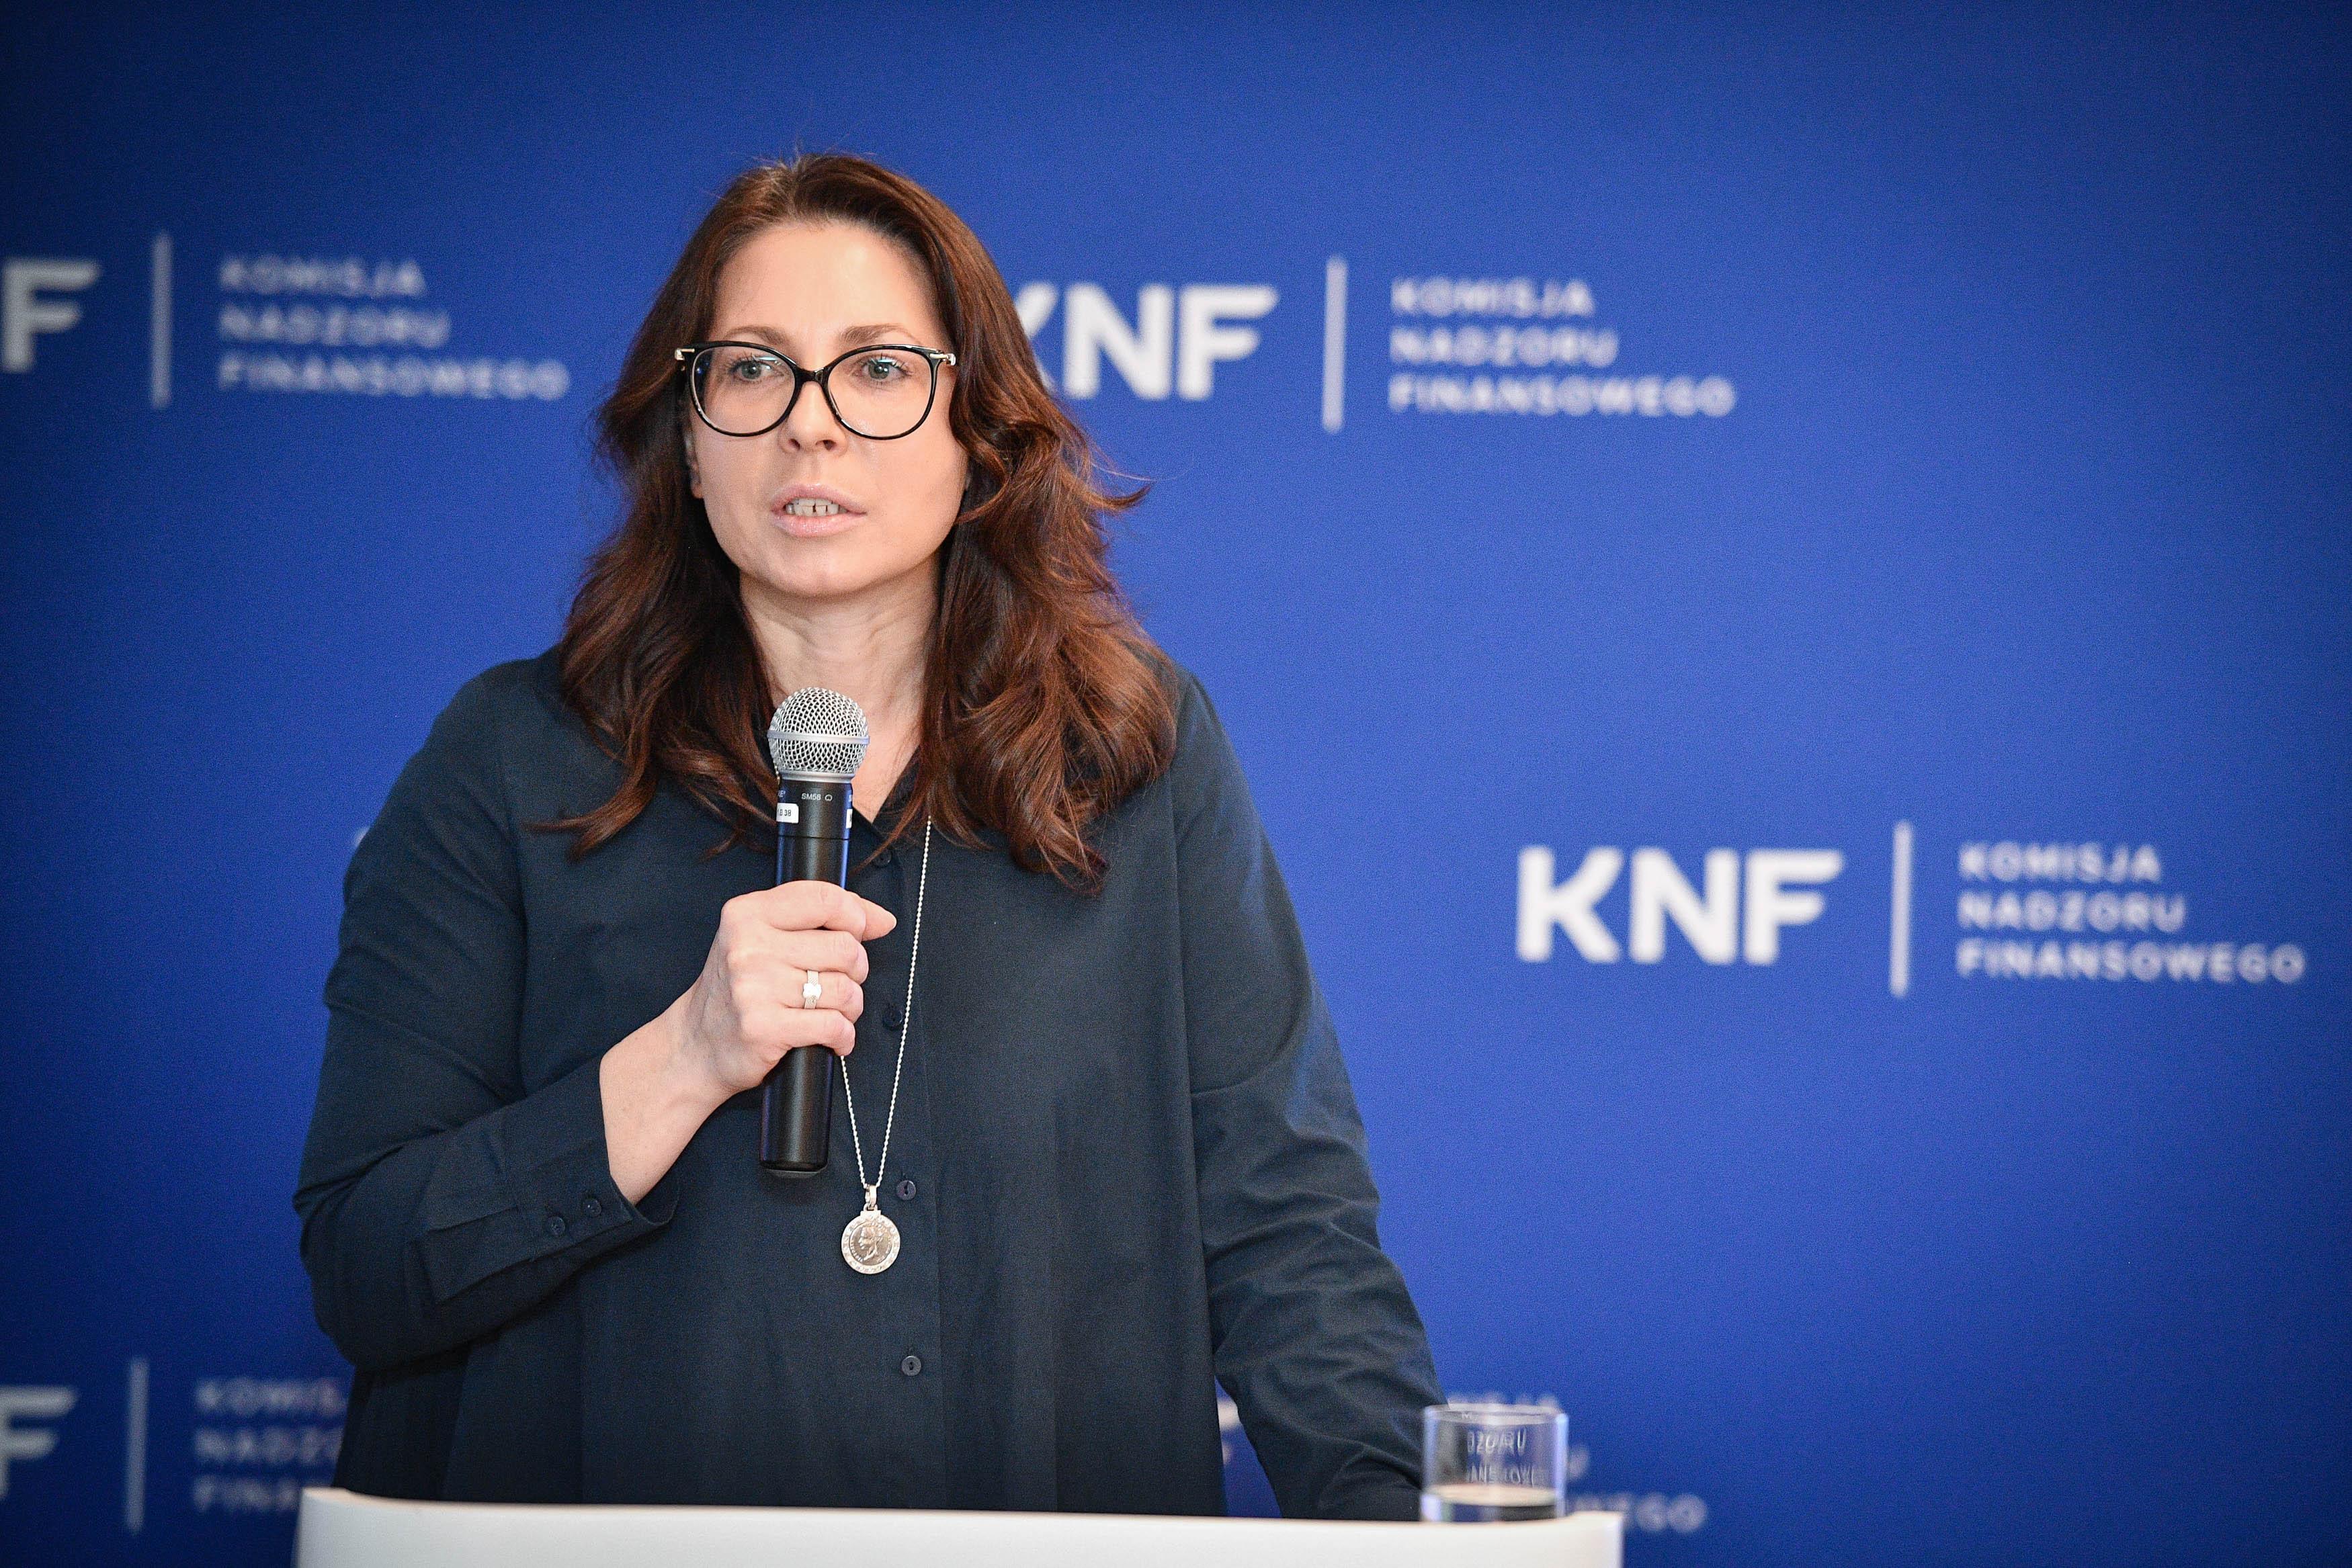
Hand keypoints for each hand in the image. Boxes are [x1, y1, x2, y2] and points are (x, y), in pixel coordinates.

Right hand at [672, 881, 898, 1101]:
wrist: (696, 1045)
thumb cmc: (739, 989)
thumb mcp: (764, 938)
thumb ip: (821, 918)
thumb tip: (882, 919)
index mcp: (747, 914)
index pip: (825, 898)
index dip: (856, 916)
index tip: (858, 933)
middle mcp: (747, 946)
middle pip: (845, 947)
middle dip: (855, 969)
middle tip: (835, 982)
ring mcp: (753, 987)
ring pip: (844, 989)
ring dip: (850, 1006)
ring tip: (830, 1011)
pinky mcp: (763, 1028)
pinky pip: (834, 1025)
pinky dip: (843, 1036)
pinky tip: (831, 1037)